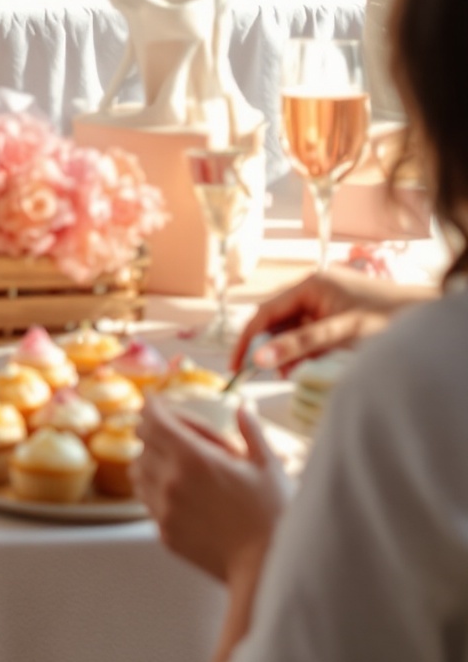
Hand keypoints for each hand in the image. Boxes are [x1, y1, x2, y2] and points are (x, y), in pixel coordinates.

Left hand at [137, 396, 287, 586]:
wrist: (265, 570)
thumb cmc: (273, 517)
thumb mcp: (267, 466)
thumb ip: (251, 431)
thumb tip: (244, 407)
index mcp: (193, 457)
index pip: (153, 420)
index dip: (152, 406)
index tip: (156, 401)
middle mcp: (171, 481)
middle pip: (143, 442)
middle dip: (155, 430)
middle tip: (174, 431)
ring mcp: (165, 510)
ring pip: (138, 472)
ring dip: (150, 459)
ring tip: (175, 462)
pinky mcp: (166, 534)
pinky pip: (147, 502)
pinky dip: (154, 489)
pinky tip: (178, 492)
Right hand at [233, 266, 413, 374]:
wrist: (425, 317)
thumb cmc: (386, 320)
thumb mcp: (339, 334)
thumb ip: (299, 346)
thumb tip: (259, 360)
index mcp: (310, 285)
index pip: (266, 312)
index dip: (248, 339)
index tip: (235, 367)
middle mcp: (314, 290)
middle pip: (278, 320)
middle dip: (269, 348)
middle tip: (264, 376)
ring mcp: (327, 302)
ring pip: (295, 329)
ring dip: (288, 352)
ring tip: (289, 375)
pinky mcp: (338, 316)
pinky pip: (311, 333)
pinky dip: (305, 351)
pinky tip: (307, 366)